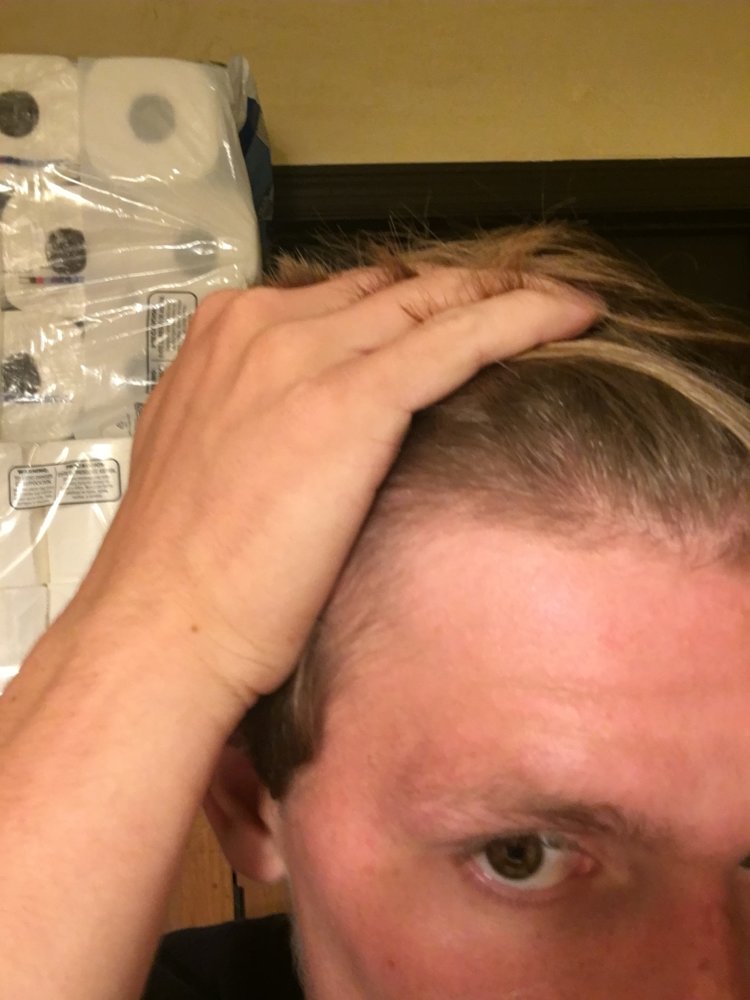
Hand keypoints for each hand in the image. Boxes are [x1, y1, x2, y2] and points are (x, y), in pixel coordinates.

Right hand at [77, 268, 598, 710]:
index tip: (453, 321)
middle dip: (461, 294)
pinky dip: (524, 317)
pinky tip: (573, 313)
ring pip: (434, 301)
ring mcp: (308, 356)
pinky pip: (461, 337)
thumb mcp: (207, 454)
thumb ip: (250, 409)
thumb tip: (301, 411)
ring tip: (558, 305)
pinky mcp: (355, 400)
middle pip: (393, 289)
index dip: (408, 306)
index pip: (344, 296)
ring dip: (503, 296)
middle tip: (523, 306)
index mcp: (226, 334)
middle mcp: (265, 326)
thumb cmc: (184, 563)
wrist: (163, 621)